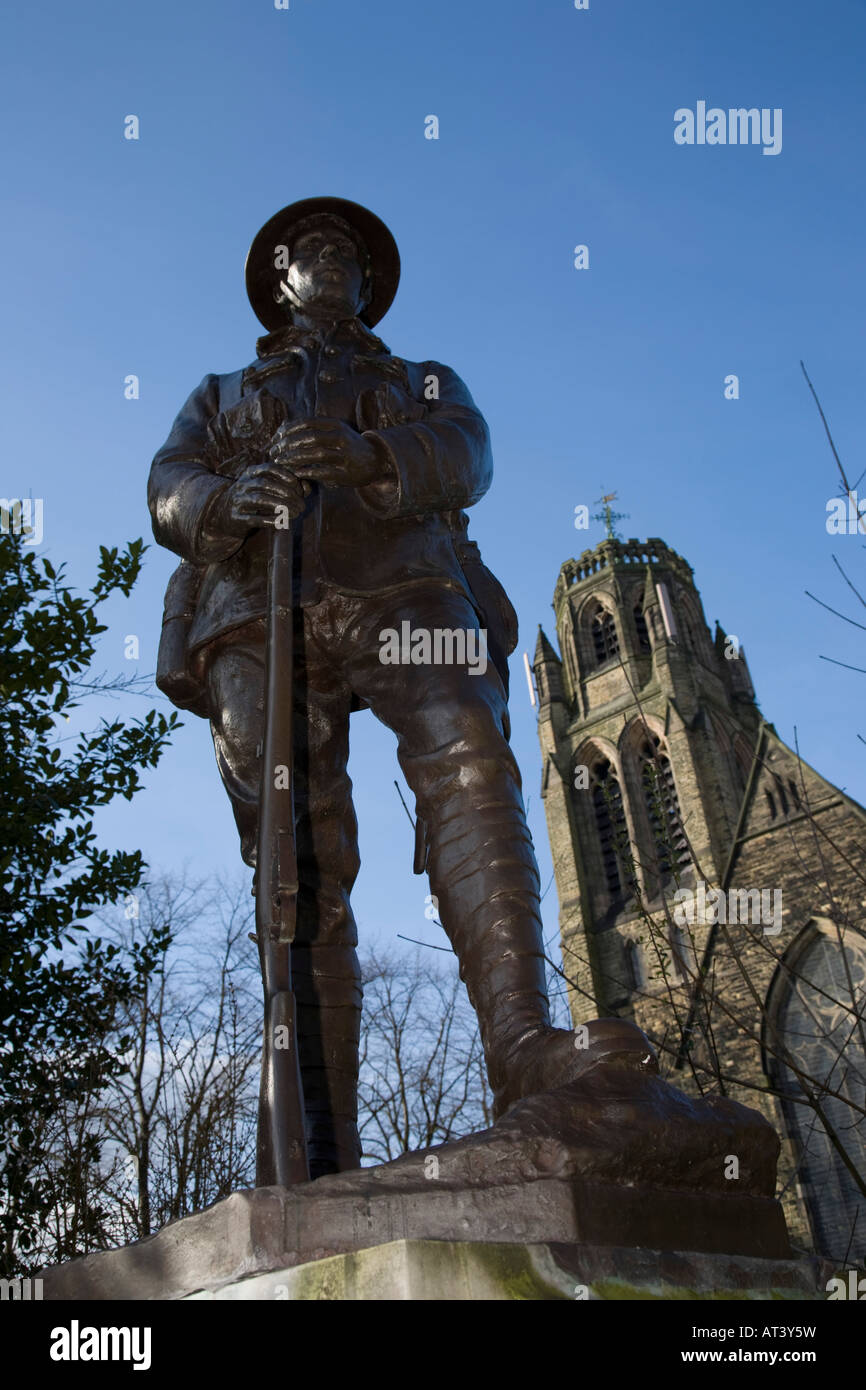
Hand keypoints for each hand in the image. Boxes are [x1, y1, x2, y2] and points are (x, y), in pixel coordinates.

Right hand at [216, 459, 310, 536]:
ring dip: (281, 506)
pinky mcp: (237, 518)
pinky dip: (271, 520)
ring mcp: (238, 501)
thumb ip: (288, 486)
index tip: (299, 487)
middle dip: (287, 494)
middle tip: (302, 505)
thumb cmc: (253, 500)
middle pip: (266, 484)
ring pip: (260, 500)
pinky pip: (254, 519)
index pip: (269, 468)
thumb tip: (307, 487)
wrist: (222, 514)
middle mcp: (243, 485)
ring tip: (296, 513)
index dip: (286, 476)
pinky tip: (283, 522)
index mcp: (251, 473)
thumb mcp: (267, 489)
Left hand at [267, 419, 383, 487]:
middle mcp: (341, 438)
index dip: (288, 430)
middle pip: (310, 438)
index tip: (275, 438)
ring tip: (280, 462)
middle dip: (288, 445)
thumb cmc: (346, 445)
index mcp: (335, 425)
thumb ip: (311, 429)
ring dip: (295, 458)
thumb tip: (281, 429)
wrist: (375, 459)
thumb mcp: (332, 431)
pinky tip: (296, 473)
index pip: (307, 423)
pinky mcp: (346, 473)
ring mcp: (345, 455)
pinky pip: (324, 472)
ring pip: (316, 454)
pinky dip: (308, 472)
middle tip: (274, 452)